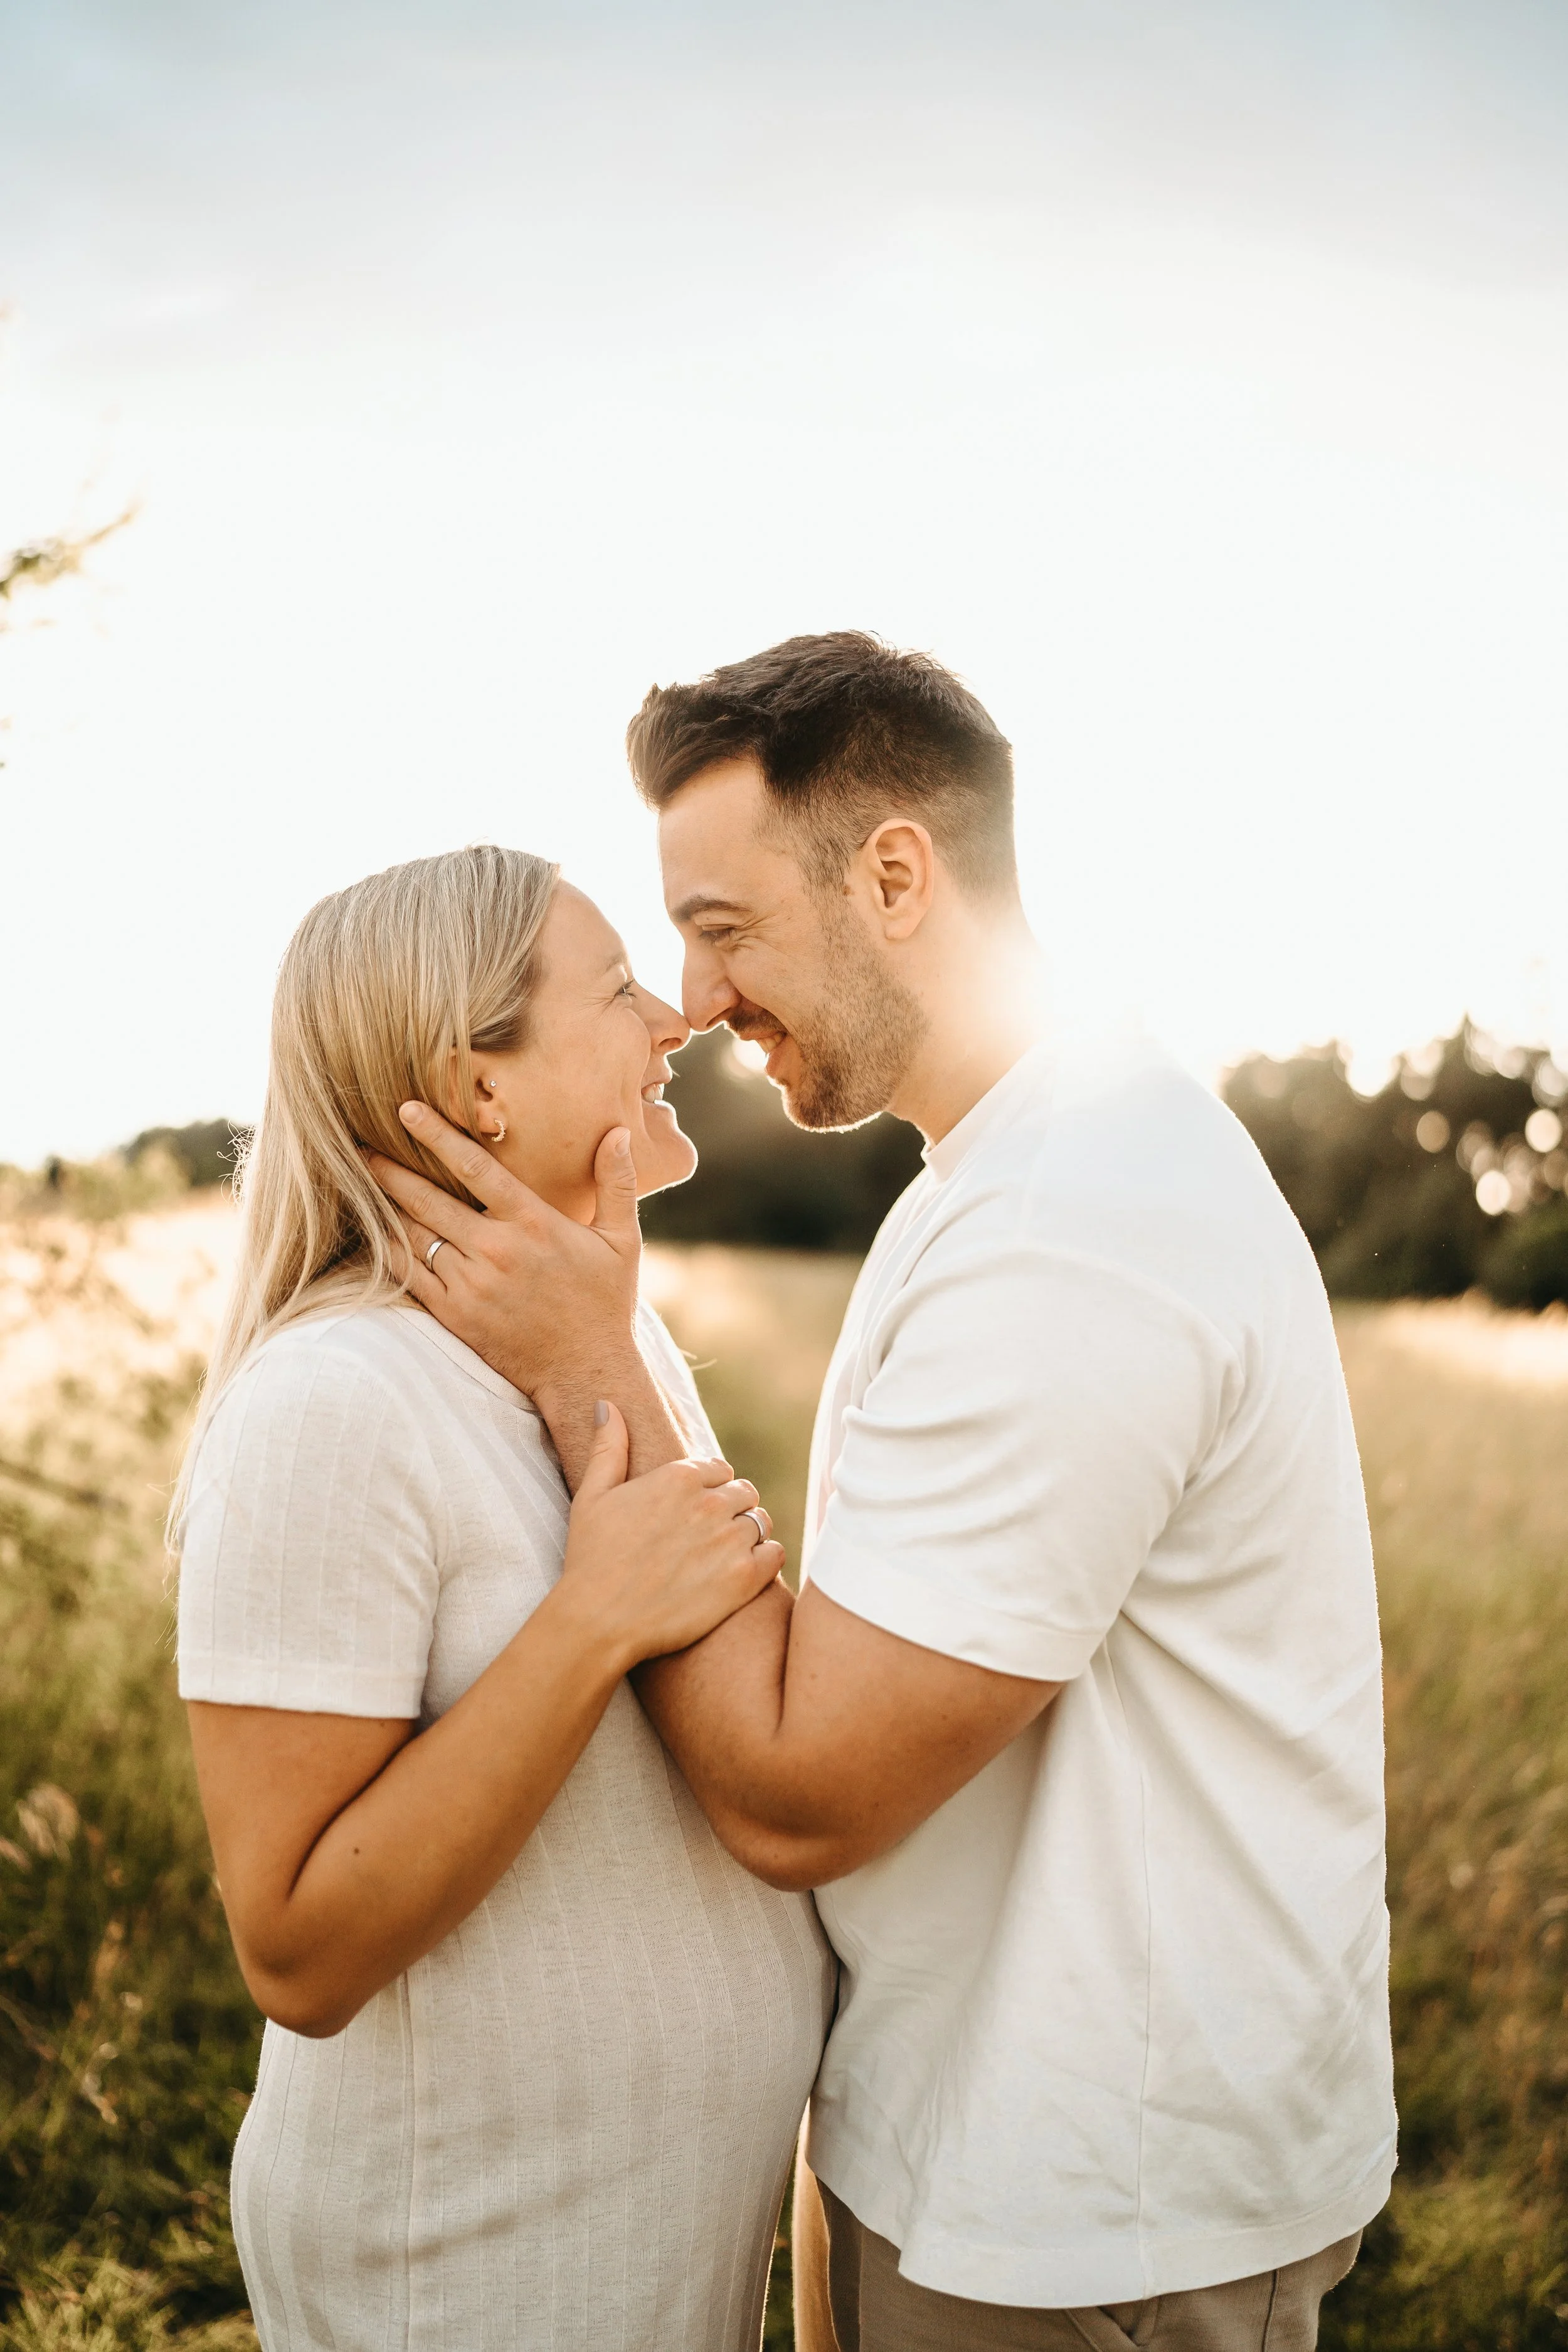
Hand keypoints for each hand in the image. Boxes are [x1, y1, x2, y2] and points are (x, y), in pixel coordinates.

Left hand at [369, 1104, 639, 1397]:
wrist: (585, 1372)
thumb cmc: (605, 1304)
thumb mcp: (622, 1241)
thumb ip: (617, 1183)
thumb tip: (619, 1132)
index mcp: (533, 1223)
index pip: (475, 1167)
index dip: (437, 1135)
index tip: (407, 1110)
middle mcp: (496, 1250)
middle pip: (429, 1198)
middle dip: (391, 1169)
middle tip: (361, 1146)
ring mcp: (471, 1284)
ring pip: (414, 1236)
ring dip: (385, 1208)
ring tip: (360, 1183)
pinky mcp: (455, 1314)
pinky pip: (411, 1276)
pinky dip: (390, 1251)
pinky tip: (374, 1234)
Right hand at [556, 1404, 785, 1669]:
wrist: (599, 1621)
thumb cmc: (591, 1559)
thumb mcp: (592, 1495)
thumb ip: (609, 1447)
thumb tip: (607, 1404)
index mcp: (679, 1477)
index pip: (720, 1469)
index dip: (711, 1488)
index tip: (697, 1510)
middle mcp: (710, 1502)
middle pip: (745, 1493)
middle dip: (731, 1510)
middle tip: (710, 1537)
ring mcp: (730, 1541)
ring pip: (762, 1522)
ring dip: (749, 1534)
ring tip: (724, 1555)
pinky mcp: (744, 1578)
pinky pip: (776, 1553)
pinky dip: (765, 1559)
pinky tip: (743, 1572)